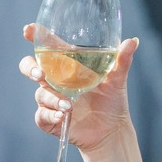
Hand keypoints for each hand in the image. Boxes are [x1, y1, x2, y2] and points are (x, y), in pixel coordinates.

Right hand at [22, 29, 136, 157]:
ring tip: (69, 105)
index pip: (47, 47)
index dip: (35, 36)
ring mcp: (51, 99)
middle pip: (30, 67)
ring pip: (40, 94)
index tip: (28, 30)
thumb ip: (122, 60)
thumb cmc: (112, 101)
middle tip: (41, 74)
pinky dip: (50, 115)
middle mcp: (55, 80)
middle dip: (31, 68)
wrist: (112, 131)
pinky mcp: (51, 120)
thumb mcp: (117, 79)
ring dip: (52, 98)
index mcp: (67, 65)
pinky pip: (41, 116)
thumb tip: (132, 41)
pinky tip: (62, 116)